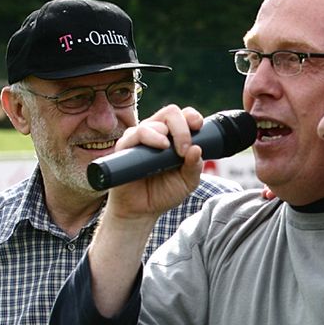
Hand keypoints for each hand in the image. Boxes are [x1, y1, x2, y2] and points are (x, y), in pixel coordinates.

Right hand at [104, 104, 204, 221]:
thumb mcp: (187, 183)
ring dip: (166, 133)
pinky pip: (136, 133)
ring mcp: (139, 139)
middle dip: (182, 128)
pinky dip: (150, 137)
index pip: (182, 116)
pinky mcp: (125, 148)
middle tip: (184, 149)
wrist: (141, 212)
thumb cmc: (163, 194)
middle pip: (170, 113)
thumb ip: (194, 167)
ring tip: (169, 150)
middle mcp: (156, 134)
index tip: (198, 127)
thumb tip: (197, 149)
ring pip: (153, 123)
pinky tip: (160, 147)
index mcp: (172, 137)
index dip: (192, 116)